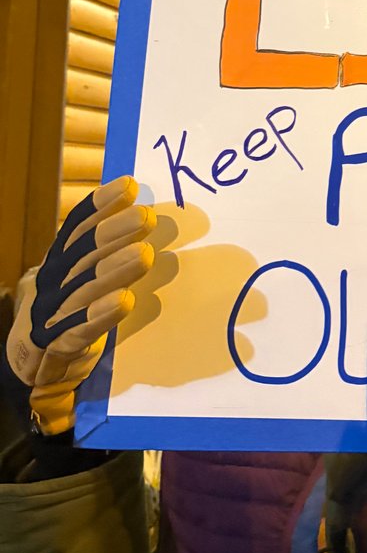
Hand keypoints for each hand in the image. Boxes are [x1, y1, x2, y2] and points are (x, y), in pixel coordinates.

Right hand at [5, 177, 155, 434]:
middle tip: (146, 217)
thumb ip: (106, 249)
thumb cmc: (70, 310)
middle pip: (83, 253)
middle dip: (115, 232)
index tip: (129, 186)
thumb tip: (146, 212)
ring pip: (85, 289)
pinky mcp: (58, 346)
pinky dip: (101, 315)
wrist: (33, 366)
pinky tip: (125, 301)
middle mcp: (52, 283)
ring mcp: (52, 314)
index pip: (76, 228)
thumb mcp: (83, 275)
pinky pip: (80, 330)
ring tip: (144, 254)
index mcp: (59, 261)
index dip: (100, 206)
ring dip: (115, 270)